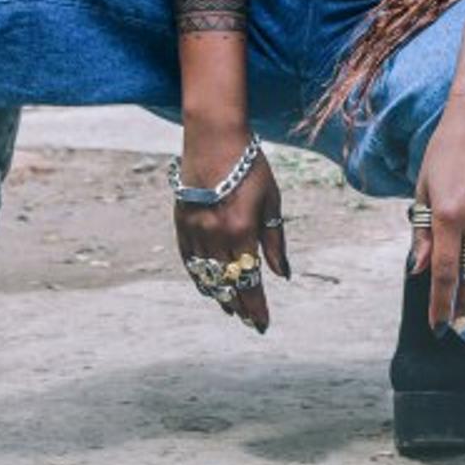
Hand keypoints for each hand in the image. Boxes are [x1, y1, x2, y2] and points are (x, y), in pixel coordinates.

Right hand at [173, 138, 289, 333]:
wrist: (214, 140)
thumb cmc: (250, 168)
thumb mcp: (271, 201)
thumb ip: (275, 240)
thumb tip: (282, 274)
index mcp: (241, 231)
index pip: (249, 280)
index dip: (255, 306)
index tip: (262, 324)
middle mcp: (215, 236)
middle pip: (227, 283)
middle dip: (240, 306)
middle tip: (249, 322)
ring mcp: (195, 232)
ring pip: (206, 276)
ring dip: (219, 296)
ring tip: (231, 309)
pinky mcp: (181, 225)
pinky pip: (189, 262)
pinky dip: (200, 278)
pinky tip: (209, 288)